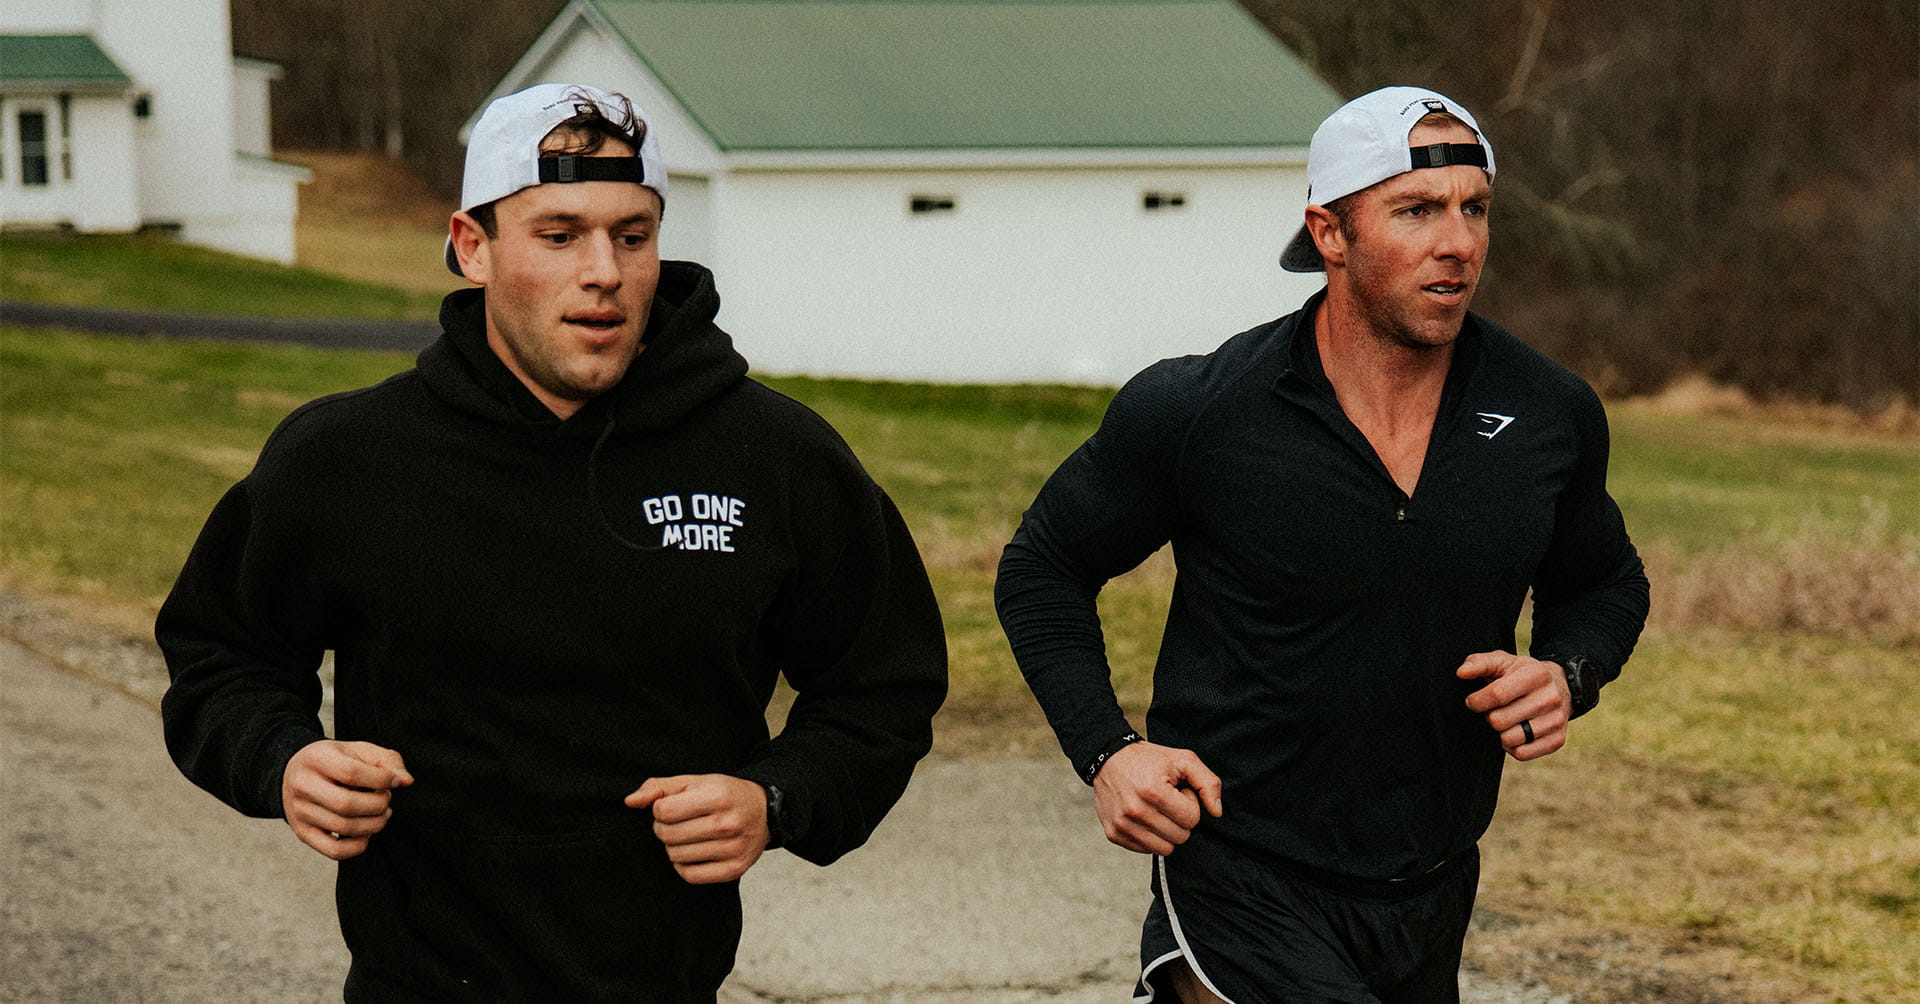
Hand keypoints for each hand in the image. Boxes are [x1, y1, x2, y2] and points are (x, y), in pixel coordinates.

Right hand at [281, 740, 412, 859]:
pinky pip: (334, 850)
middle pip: (346, 804)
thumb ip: (387, 760)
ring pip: (344, 828)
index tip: (394, 781)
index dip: (381, 779)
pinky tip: (367, 832)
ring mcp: (300, 812)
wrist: (295, 772)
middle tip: (386, 798)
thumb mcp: (359, 750)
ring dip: (374, 824)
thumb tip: (406, 781)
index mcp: (317, 759)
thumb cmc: (335, 761)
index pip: (351, 773)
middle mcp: (303, 786)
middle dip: (378, 804)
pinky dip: (358, 846)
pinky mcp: (303, 833)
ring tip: (382, 813)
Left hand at [624, 774, 769, 884]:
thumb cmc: (724, 794)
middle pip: (668, 835)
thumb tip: (630, 801)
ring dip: (674, 847)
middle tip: (677, 823)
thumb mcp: (694, 782)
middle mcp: (727, 824)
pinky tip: (692, 853)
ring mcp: (733, 849)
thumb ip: (659, 788)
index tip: (671, 808)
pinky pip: (690, 876)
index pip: (663, 811)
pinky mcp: (734, 869)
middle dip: (664, 829)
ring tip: (687, 836)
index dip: (659, 810)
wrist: (764, 811)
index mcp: (717, 796)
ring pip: (676, 856)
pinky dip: (683, 866)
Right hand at [1092, 741, 1223, 855]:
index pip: (1192, 820)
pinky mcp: (1114, 834)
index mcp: (1154, 792)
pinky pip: (1146, 850)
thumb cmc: (1148, 760)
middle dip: (1180, 820)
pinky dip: (1149, 837)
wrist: (1107, 759)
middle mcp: (1136, 811)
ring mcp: (1123, 825)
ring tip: (1157, 810)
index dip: (1190, 804)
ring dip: (1166, 832)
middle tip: (1168, 801)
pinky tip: (1144, 817)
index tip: (1178, 792)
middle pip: (1180, 837)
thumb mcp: (1183, 760)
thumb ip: (1208, 783)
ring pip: (1165, 849)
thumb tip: (1216, 812)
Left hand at [1458, 651, 1571, 760]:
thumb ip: (1479, 663)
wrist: (1561, 686)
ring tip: (1507, 719)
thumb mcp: (1504, 661)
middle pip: (1499, 721)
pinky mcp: (1557, 740)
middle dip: (1490, 716)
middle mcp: (1550, 698)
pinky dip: (1512, 746)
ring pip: (1509, 739)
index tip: (1473, 701)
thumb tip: (1461, 672)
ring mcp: (1556, 721)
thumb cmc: (1524, 674)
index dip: (1477, 701)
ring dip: (1501, 732)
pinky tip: (1515, 731)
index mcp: (1536, 675)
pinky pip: (1521, 754)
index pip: (1497, 695)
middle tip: (1495, 709)